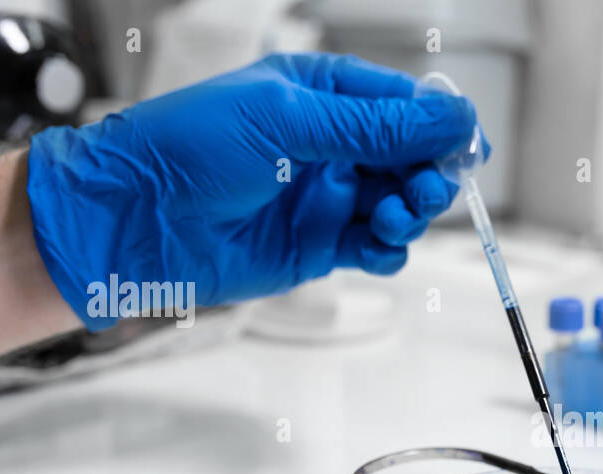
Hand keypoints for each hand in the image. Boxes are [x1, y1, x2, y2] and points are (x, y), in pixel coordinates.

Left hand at [26, 53, 481, 328]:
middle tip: (426, 190)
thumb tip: (449, 118)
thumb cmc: (189, 149)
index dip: (439, 126)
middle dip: (428, 174)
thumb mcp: (288, 120)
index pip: (401, 104)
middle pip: (409, 158)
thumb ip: (373, 126)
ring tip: (394, 219)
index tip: (468, 146)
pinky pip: (377, 248)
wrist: (135, 219)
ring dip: (411, 214)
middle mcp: (329, 144)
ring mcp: (327, 197)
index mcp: (319, 94)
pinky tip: (378, 246)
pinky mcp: (320, 246)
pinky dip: (389, 250)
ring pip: (399, 205)